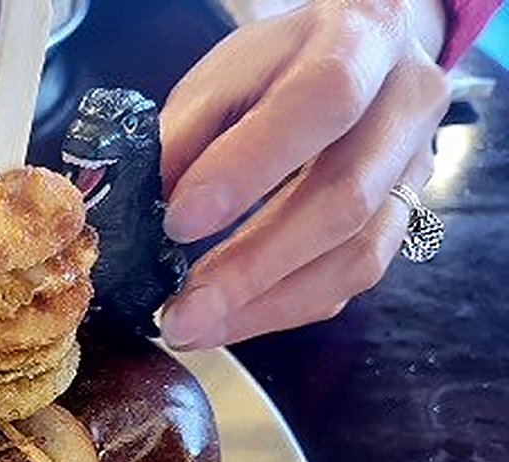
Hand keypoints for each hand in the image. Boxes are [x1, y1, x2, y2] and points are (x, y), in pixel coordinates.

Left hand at [158, 0, 450, 348]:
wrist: (364, 56)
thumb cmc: (284, 64)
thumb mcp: (225, 73)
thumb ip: (185, 133)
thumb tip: (138, 206)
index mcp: (359, 41)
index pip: (318, 104)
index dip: (249, 168)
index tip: (179, 221)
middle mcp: (405, 105)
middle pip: (344, 199)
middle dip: (252, 267)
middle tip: (182, 310)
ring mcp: (416, 167)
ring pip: (356, 255)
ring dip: (267, 304)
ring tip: (196, 326)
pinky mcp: (403, 218)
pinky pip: (351, 279)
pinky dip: (284, 308)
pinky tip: (231, 320)